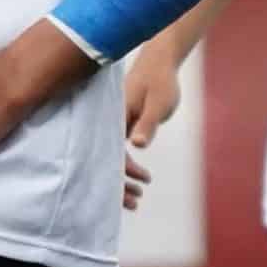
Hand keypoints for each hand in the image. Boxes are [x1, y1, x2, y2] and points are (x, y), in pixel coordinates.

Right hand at [120, 50, 184, 209]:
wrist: (160, 62)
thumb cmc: (160, 81)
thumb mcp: (158, 102)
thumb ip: (147, 123)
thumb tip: (136, 144)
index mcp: (114, 118)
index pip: (110, 154)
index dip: (119, 176)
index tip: (132, 193)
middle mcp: (109, 123)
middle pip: (106, 160)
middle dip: (118, 185)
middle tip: (135, 204)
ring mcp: (114, 125)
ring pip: (111, 157)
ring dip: (123, 179)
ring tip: (139, 196)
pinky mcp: (121, 125)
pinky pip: (117, 150)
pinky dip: (126, 166)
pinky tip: (139, 177)